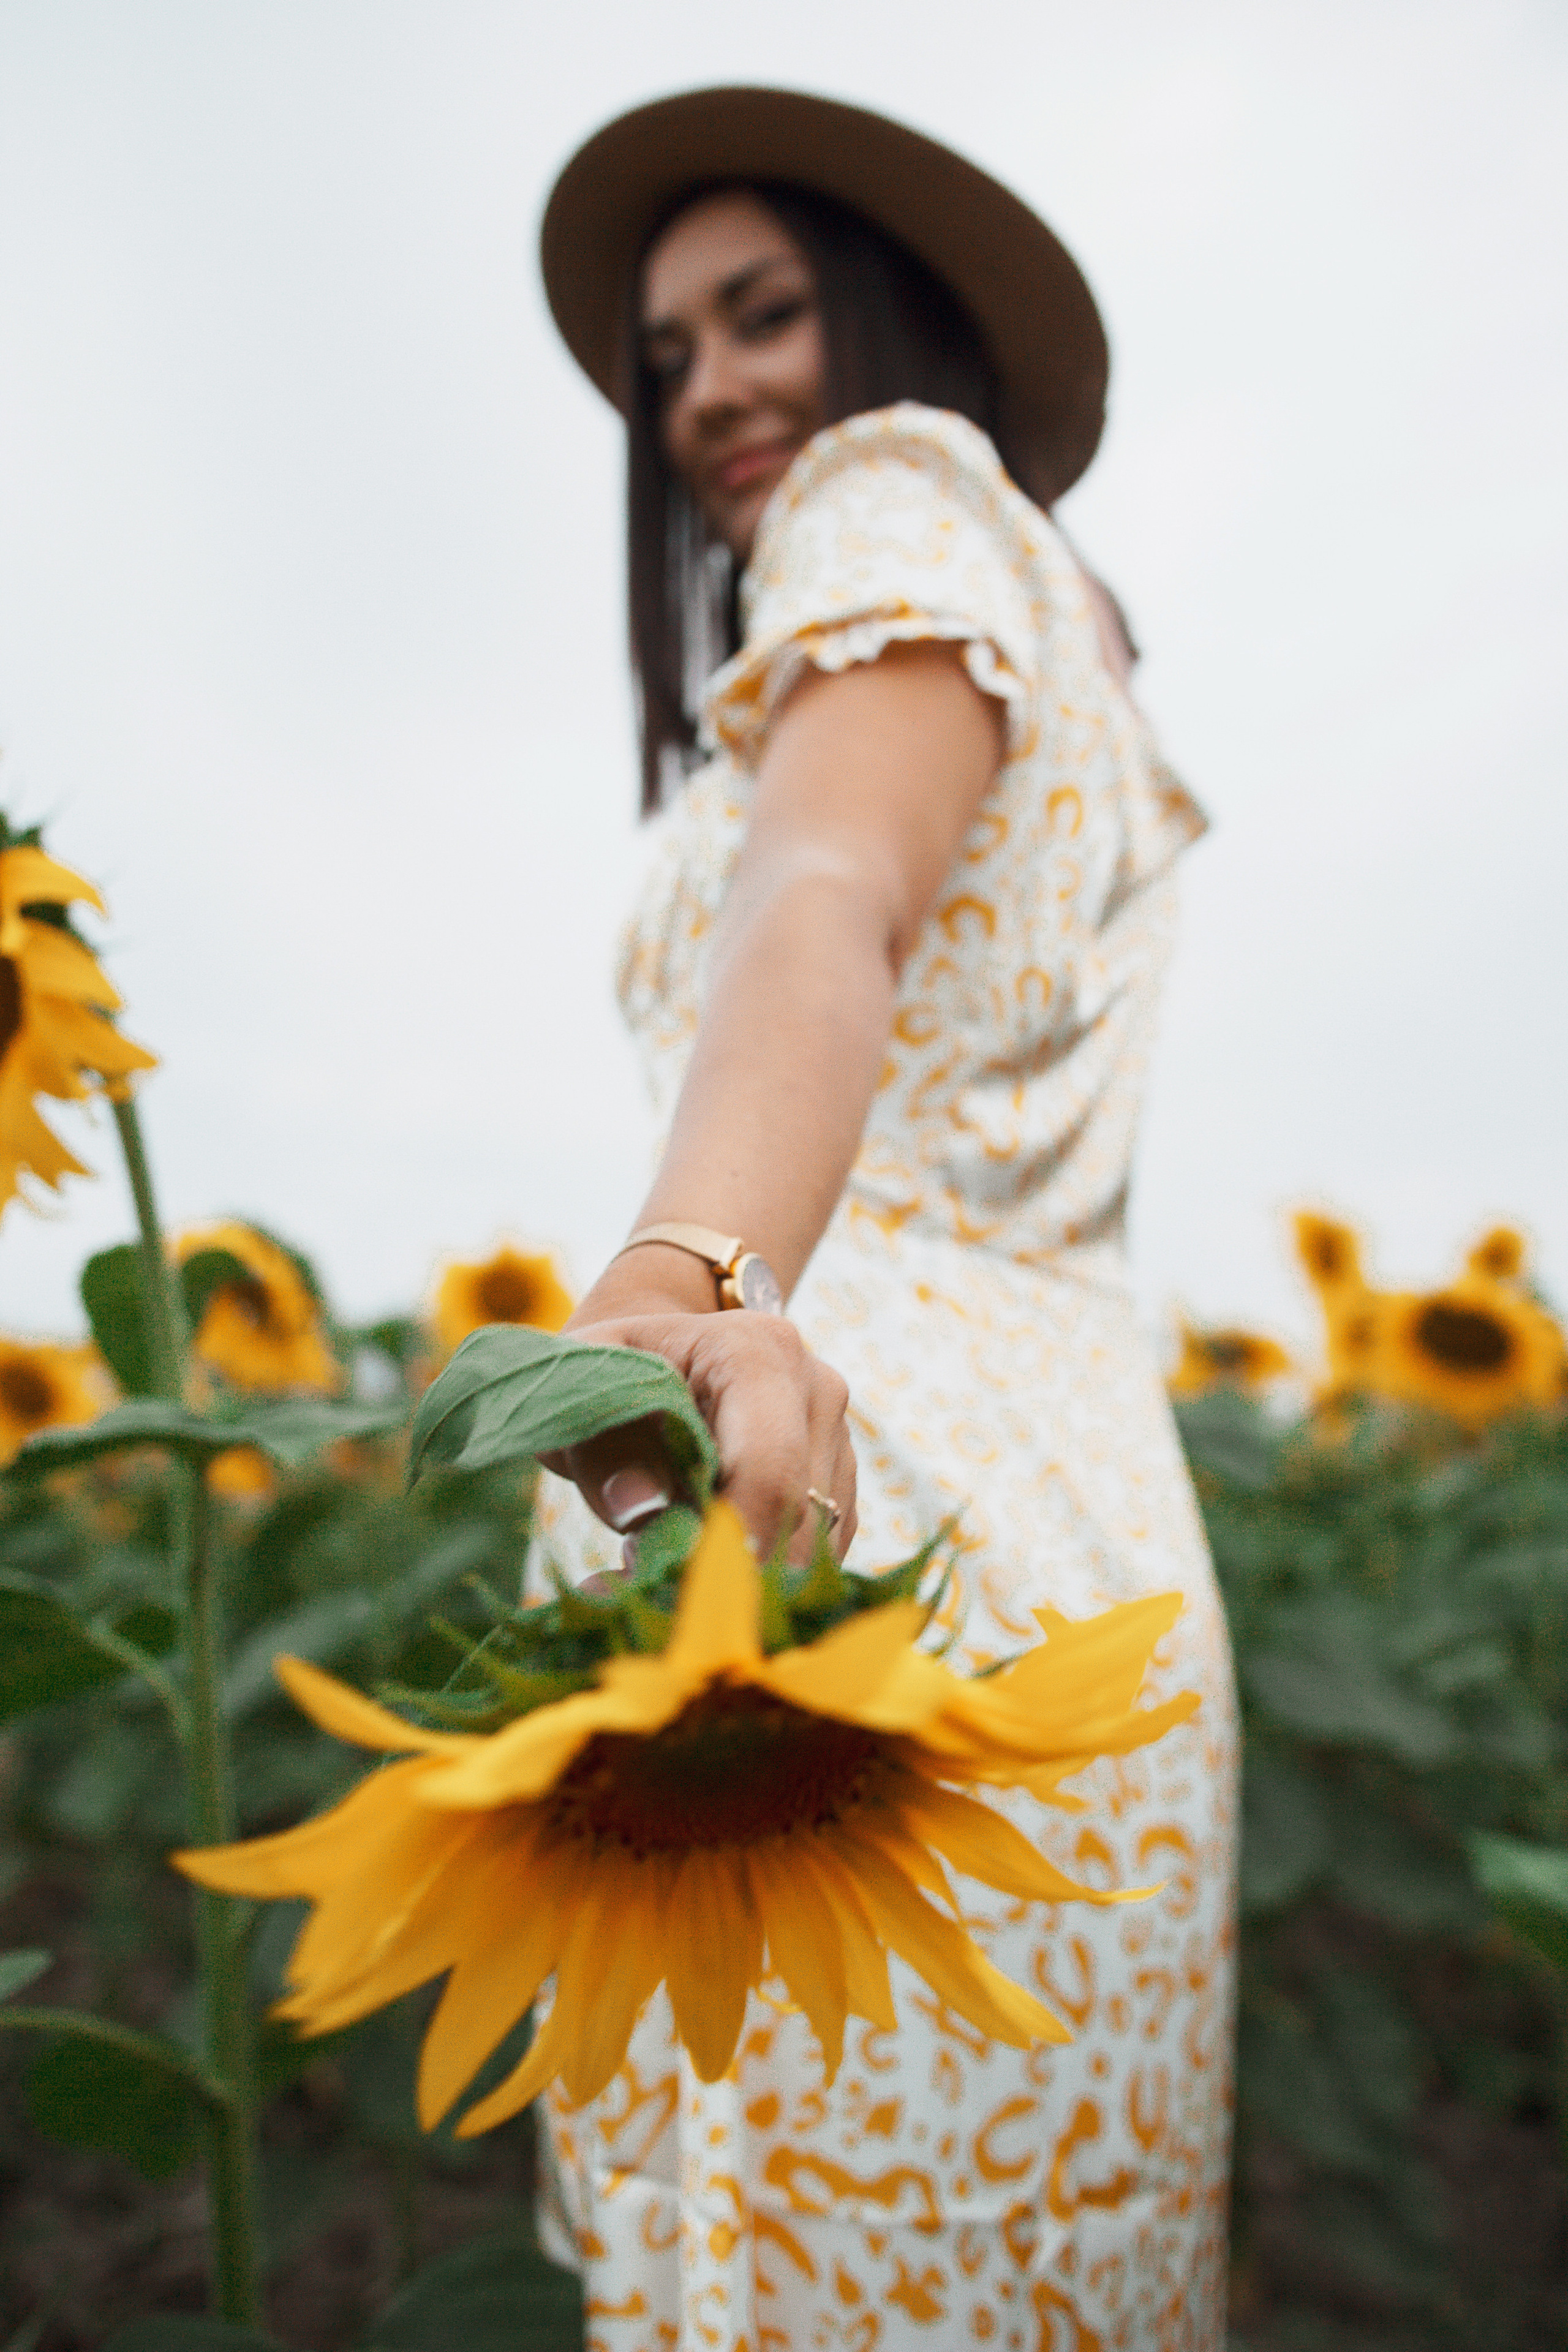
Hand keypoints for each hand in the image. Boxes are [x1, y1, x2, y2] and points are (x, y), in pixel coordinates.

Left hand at [540, 1298, 857, 1570]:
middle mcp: (815, 1388)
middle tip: (649, 1590)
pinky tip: (701, 1568)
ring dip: (744, 1579)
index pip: (768, 1468)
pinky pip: (816, 1550)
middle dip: (732, 1572)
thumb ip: (604, 1451)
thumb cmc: (618, 1371)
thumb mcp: (587, 1395)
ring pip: (813, 1544)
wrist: (662, 1351)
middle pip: (798, 1515)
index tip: (678, 1593)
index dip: (732, 1543)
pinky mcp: (839, 1480)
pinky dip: (761, 1574)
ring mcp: (837, 1435)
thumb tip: (640, 1511)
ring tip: (661, 1571)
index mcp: (757, 1352)